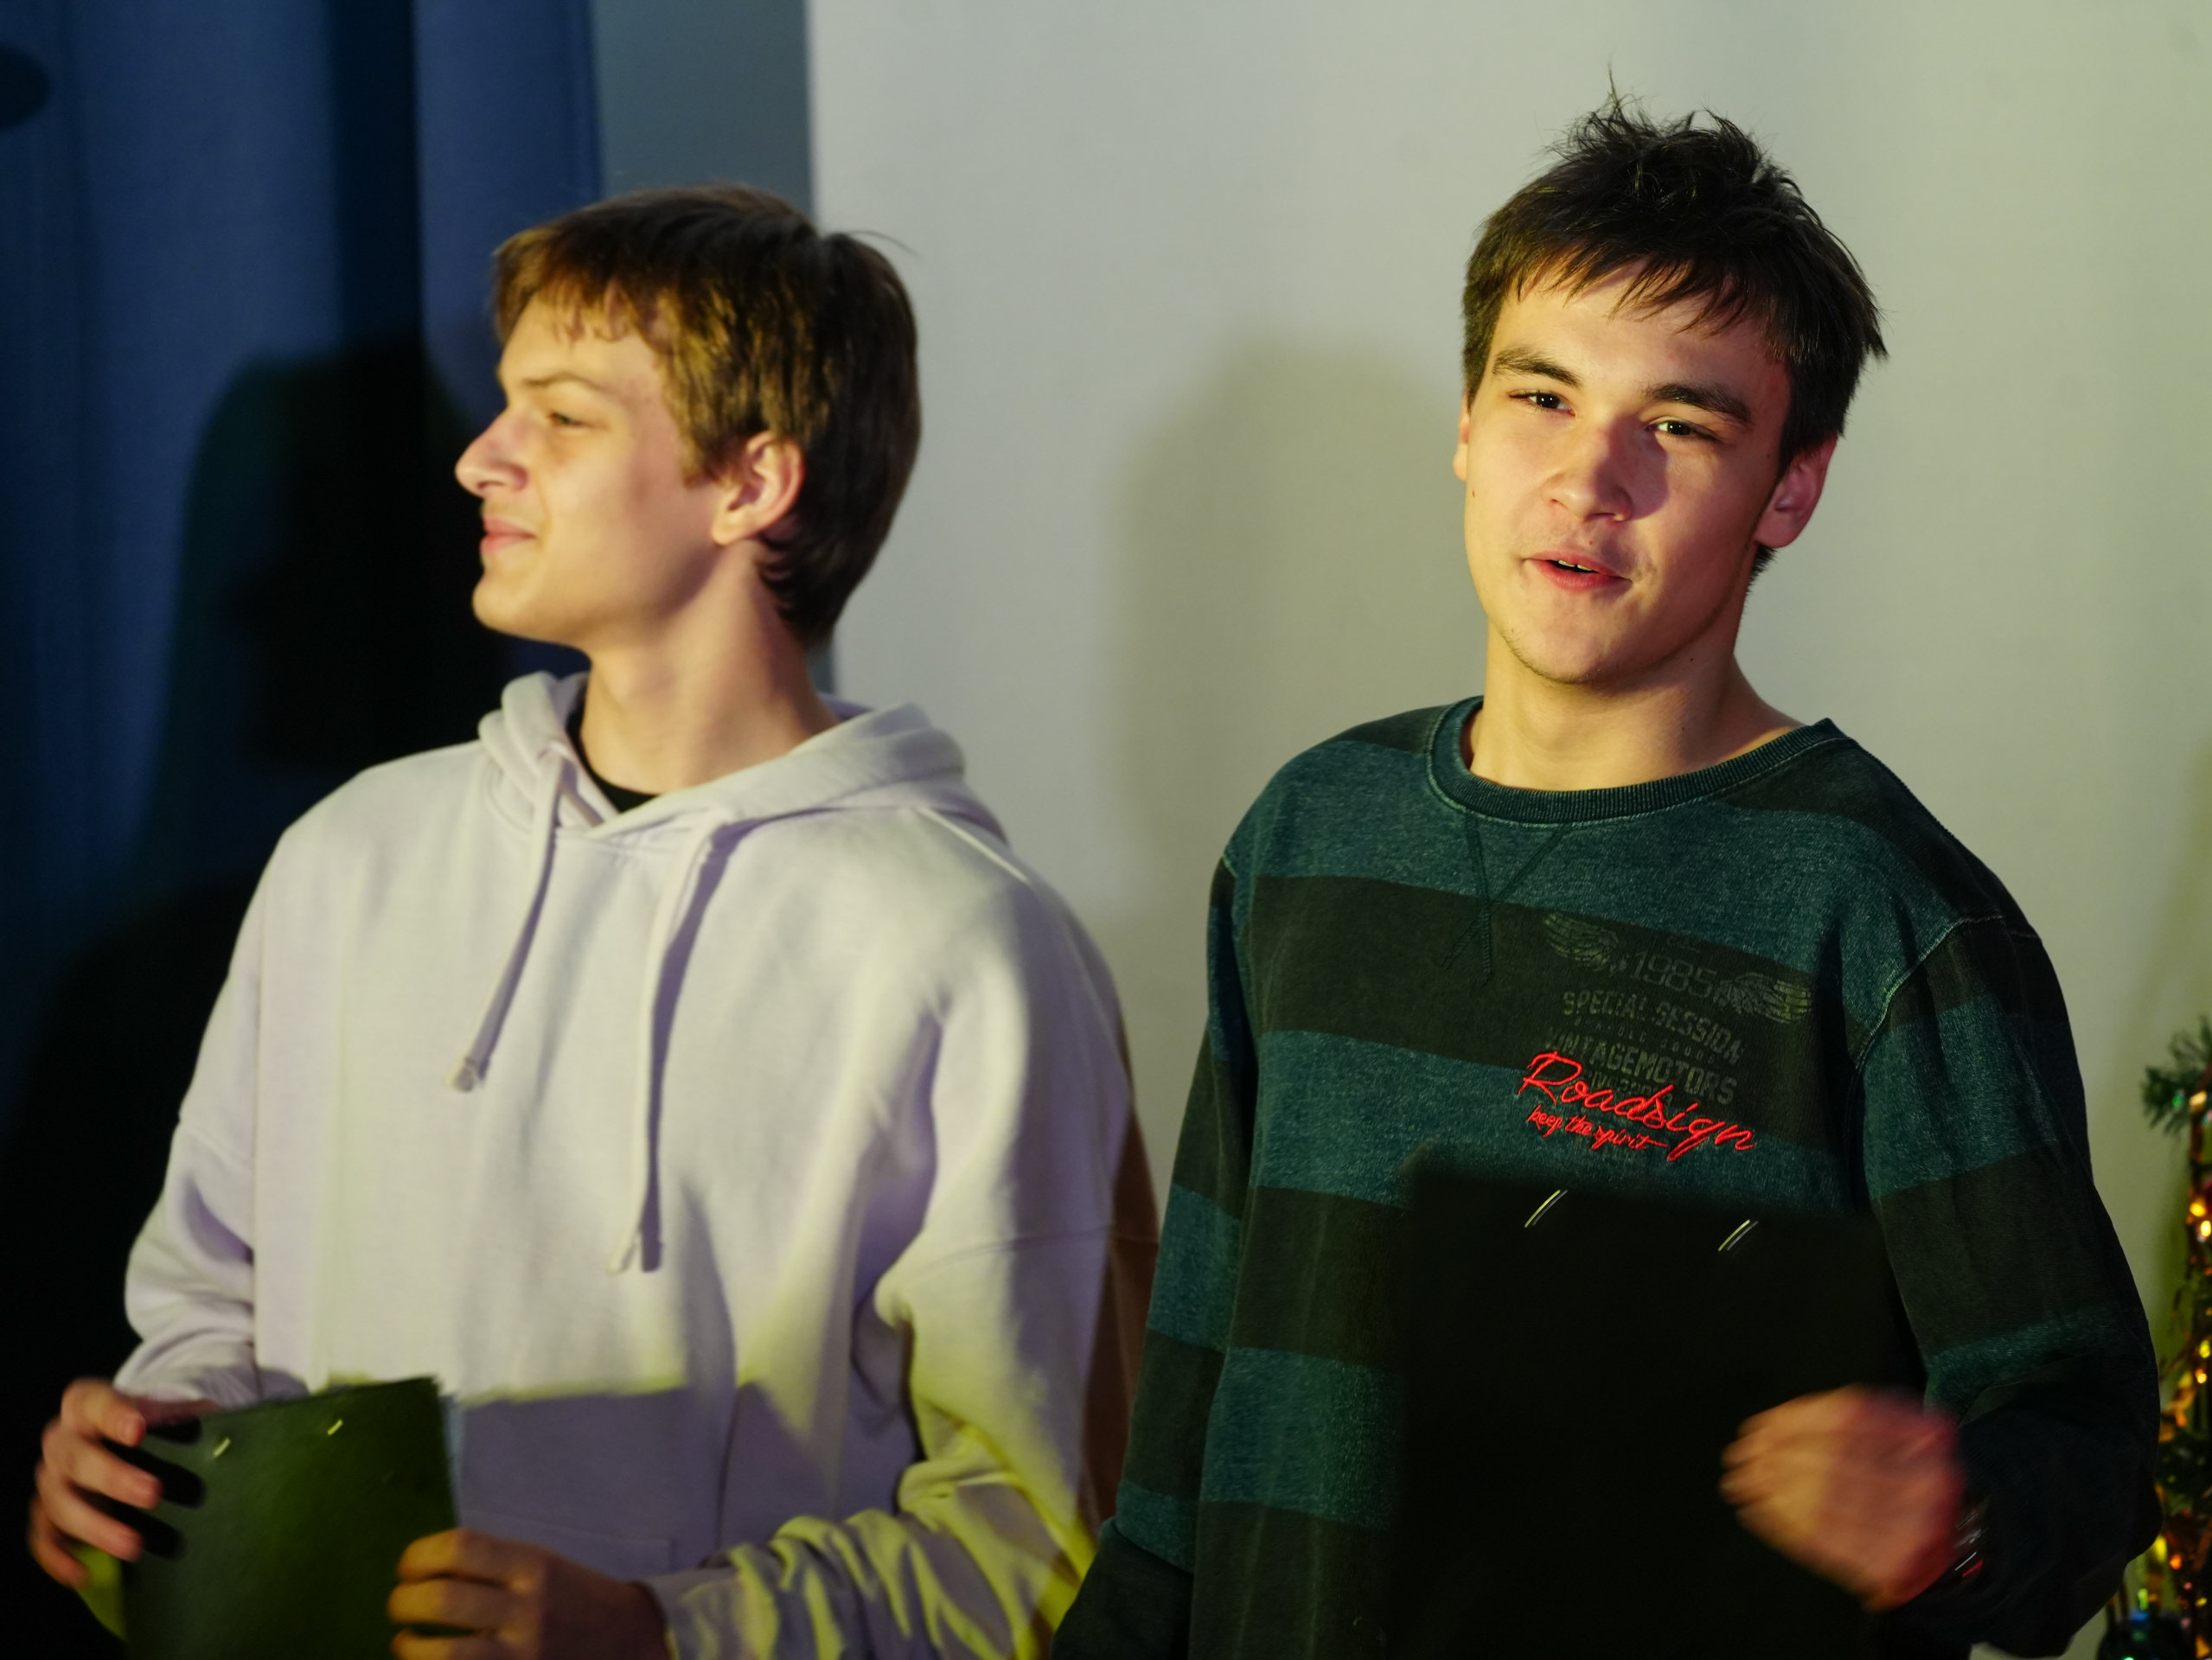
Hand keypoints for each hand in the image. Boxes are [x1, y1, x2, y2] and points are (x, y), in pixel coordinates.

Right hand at [28, 1378, 215, 1586]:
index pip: (92, 1403)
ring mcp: (50, 1480)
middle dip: (113, 1478)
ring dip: (95, 1526)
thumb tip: (219, 1429)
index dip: (112, 1416)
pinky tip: (84, 1575)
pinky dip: (58, 1558)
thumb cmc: (149, 1423)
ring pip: (58, 1503)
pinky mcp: (47, 1514)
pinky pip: (43, 1538)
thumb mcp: (167, 1410)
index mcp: (86, 1404)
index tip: (138, 1430)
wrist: (124, 1438)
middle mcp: (60, 1440)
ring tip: (135, 1545)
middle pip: (75, 1458)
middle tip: (154, 1494)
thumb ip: (187, 1415)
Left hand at [388, 1528, 667, 1659]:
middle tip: (399, 1604)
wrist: (626, 1639)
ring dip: (409, 1646)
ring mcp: (523, 1654)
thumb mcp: (539, 1565)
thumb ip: (490, 1565)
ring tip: (405, 1641)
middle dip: (404, 1602)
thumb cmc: (571, 1596)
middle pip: (444, 1600)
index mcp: (532, 1566)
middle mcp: (527, 1608)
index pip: (461, 1548)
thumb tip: (423, 1571)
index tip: (408, 1567)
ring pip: (445, 1654)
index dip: (419, 1556)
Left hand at [1720, 1384, 1965, 1608]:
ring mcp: (1915, 1529)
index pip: (1845, 1421)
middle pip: (1831, 1466)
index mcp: (1929, 1436)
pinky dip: (1784, 1528)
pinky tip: (1755, 1512)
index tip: (1756, 1428)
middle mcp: (1929, 1482)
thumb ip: (1839, 1421)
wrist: (1952, 1534)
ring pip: (1825, 1507)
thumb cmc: (1905, 1468)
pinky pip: (1828, 1545)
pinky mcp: (1894, 1566)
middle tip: (1738, 1457)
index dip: (1793, 1423)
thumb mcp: (1890, 1427)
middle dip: (1775, 1460)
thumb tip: (1764, 1429)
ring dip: (1772, 1494)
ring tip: (1739, 1483)